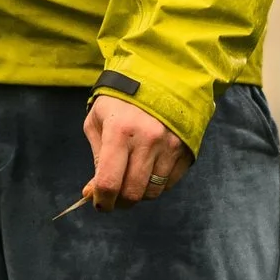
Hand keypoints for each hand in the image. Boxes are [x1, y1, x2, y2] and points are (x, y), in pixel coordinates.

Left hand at [82, 95, 190, 209]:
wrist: (160, 76)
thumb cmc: (120, 100)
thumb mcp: (98, 120)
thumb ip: (96, 158)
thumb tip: (93, 192)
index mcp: (120, 131)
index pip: (109, 182)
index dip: (102, 201)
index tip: (100, 204)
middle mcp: (148, 139)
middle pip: (132, 193)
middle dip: (120, 202)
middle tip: (115, 196)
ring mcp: (170, 145)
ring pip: (153, 192)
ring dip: (139, 193)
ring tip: (132, 179)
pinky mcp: (186, 149)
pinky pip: (169, 183)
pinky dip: (157, 184)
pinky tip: (149, 170)